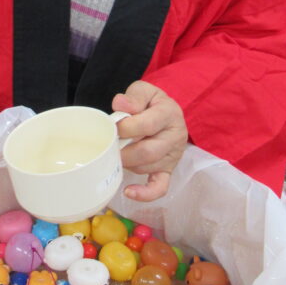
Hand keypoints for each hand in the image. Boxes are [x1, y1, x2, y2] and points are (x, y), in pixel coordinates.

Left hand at [112, 81, 187, 201]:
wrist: (165, 113)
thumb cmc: (151, 103)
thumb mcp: (144, 90)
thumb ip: (134, 96)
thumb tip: (120, 104)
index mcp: (169, 113)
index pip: (147, 125)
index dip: (126, 128)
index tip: (113, 126)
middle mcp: (175, 136)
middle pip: (148, 151)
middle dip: (123, 151)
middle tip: (109, 146)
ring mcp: (173, 156)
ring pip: (147, 167)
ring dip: (127, 163)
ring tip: (116, 154)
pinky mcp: (168, 170)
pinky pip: (160, 187)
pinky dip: (145, 193)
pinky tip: (129, 192)